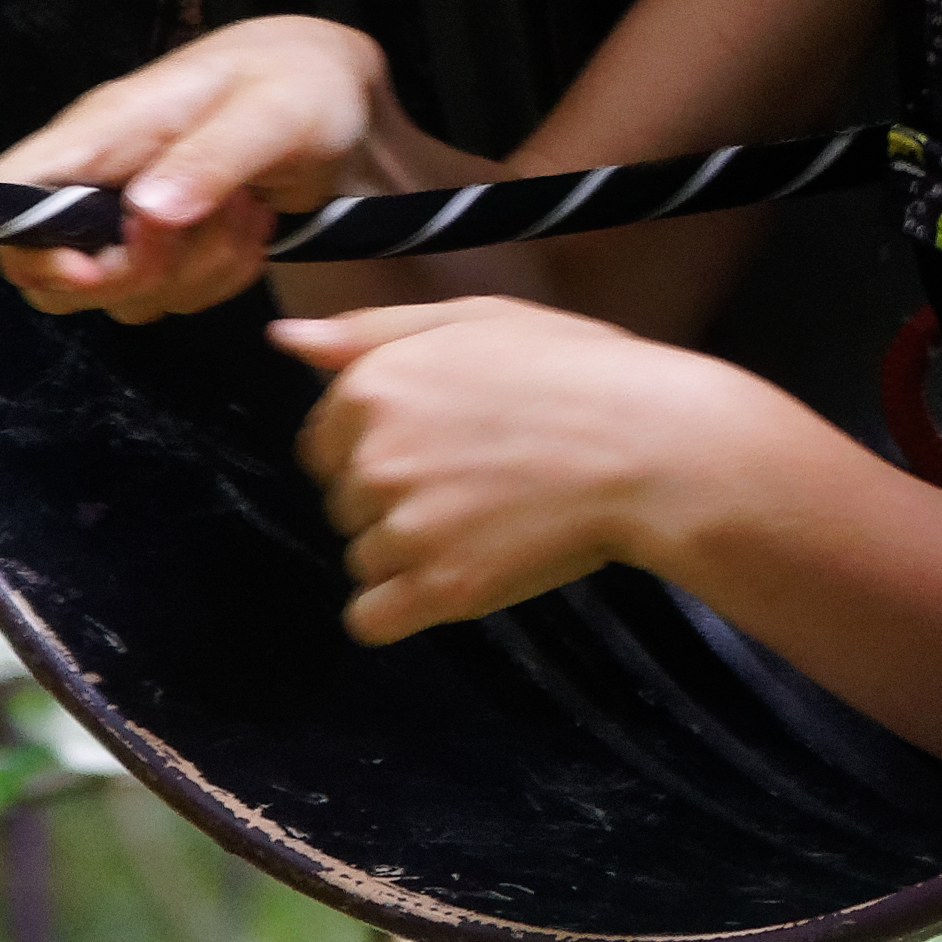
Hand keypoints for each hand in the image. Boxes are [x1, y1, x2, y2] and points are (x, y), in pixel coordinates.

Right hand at [0, 17, 452, 322]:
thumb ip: (211, 156)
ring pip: (120, 296)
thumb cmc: (301, 81)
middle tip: (200, 230)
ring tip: (244, 210)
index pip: (9, 189)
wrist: (339, 95)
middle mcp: (102, 176)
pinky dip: (218, 281)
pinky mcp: (166, 244)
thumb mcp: (274, 111)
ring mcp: (130, 216)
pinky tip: (252, 228)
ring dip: (193, 275)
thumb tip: (146, 211)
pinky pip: (169, 298)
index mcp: (105, 130)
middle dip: (133, 276)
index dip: (26, 245)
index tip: (95, 269)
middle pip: (52, 272)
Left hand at [275, 295, 778, 643]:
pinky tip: (463, 575)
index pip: (322, 444)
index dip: (380, 448)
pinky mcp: (438, 589)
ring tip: (490, 523)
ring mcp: (403, 527)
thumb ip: (370, 332)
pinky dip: (406, 609)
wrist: (657, 448)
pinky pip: (371, 619)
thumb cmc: (580, 374)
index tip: (446, 446)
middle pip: (344, 504)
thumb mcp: (477, 321)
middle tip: (482, 481)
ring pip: (363, 560)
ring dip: (410, 555)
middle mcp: (372, 456)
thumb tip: (284, 339)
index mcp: (372, 386)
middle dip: (396, 500)